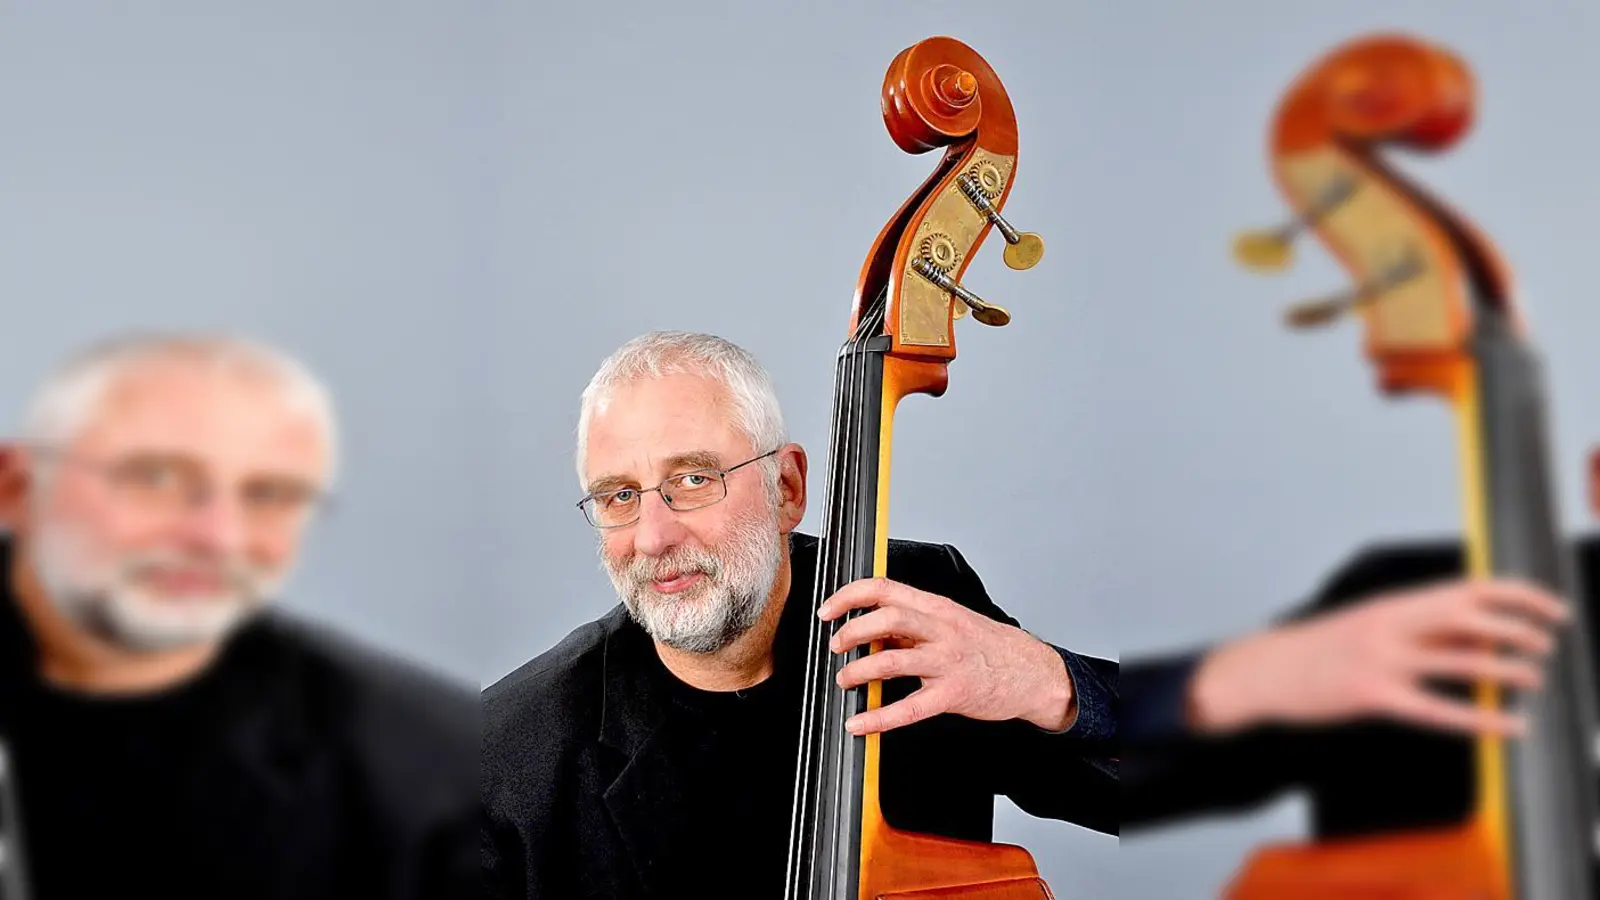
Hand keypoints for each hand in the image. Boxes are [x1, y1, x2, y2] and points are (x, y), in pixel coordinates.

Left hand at [818, 577, 1074, 735]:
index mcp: (936, 607)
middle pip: (886, 618)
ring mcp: (948, 662)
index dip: (849, 597)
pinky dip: (879, 717)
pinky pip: (910, 708)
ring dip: (859, 671)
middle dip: (852, 631)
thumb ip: (913, 624)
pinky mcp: (954, 694)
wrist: (1032, 672)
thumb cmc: (988, 647)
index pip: (884, 588)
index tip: (828, 610)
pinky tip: (860, 724)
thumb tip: (870, 632)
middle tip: (836, 646)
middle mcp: (941, 629)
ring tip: (845, 680)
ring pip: (892, 661)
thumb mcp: (951, 622)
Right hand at [1188, 577, 1568, 736]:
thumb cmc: (1316, 651)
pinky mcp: (1372, 696)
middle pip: (1469, 614)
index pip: (1469, 587)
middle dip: (1518, 624)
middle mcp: (1391, 624)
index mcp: (1393, 604)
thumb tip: (1480, 638)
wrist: (1261, 671)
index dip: (1518, 594)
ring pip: (1459, 660)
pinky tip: (1511, 727)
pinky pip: (1437, 710)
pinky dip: (1481, 719)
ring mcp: (1381, 659)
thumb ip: (1421, 630)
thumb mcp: (1370, 626)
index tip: (1552, 607)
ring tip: (1537, 677)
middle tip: (1549, 638)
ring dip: (1506, 668)